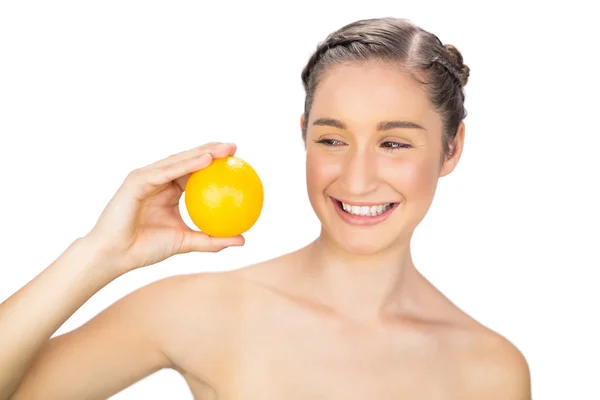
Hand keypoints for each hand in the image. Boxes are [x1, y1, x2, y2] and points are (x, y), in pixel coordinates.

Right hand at [84, 142, 243, 272]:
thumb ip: (212, 240)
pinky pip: (167, 171)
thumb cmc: (146, 249)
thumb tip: (243, 239)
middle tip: (235, 148)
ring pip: (178, 160)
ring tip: (224, 149)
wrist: (115, 255)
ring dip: (203, 152)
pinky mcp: (137, 180)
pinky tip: (207, 160)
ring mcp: (146, 177)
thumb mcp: (186, 242)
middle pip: (188, 160)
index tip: (237, 161)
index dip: (214, 163)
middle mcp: (158, 179)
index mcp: (168, 190)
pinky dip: (187, 164)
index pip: (194, 171)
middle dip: (212, 150)